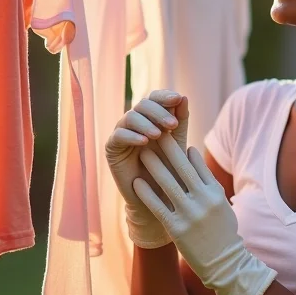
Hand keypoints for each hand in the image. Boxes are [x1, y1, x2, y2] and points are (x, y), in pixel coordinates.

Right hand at [105, 90, 188, 247]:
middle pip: (143, 104)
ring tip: (159, 135)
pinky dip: (131, 136)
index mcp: (152, 118)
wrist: (159, 198)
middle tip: (172, 124)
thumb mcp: (178, 144)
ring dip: (146, 123)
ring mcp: (123, 133)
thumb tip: (183, 97)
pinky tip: (144, 142)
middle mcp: (136, 122)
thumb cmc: (171, 170)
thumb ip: (180, 121)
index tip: (179, 99)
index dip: (165, 96)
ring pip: (130, 117)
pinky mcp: (112, 148)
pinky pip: (118, 135)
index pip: (156, 98)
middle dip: (159, 112)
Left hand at [133, 133, 276, 294]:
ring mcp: (190, 214)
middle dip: (167, 149)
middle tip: (154, 134)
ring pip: (168, 183)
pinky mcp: (177, 229)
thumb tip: (192, 153)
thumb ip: (207, 179)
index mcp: (214, 192)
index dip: (181, 148)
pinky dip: (147, 193)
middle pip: (182, 168)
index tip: (169, 135)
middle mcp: (203, 200)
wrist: (224, 263)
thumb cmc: (222, 231)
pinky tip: (137, 183)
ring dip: (154, 166)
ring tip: (143, 153)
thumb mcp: (220, 202)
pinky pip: (159, 206)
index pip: (196, 163)